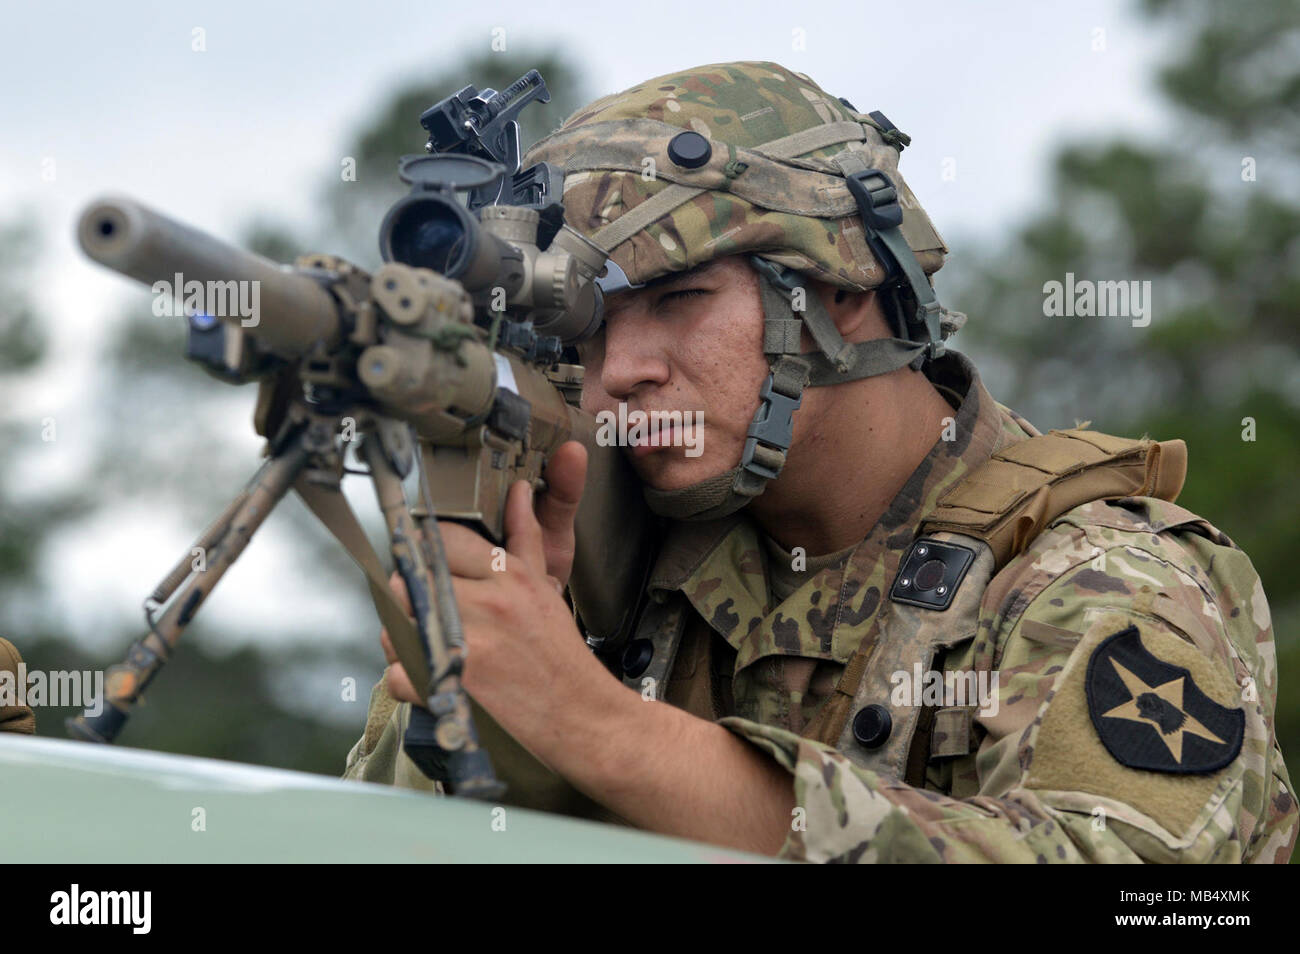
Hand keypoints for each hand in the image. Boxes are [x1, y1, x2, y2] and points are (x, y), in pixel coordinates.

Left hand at [379, 440, 588, 706]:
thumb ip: (525, 537)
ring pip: (397, 628)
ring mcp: (468, 643)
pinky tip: (433, 680)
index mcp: (508, 575)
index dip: (428, 553)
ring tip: (430, 648)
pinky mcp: (453, 683)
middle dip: (408, 597)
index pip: (441, 541)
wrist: (581, 716)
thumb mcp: (544, 588)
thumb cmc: (558, 654)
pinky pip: (400, 675)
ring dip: (403, 641)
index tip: (429, 569)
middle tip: (425, 612)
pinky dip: (408, 683)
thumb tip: (520, 492)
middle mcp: (486, 603)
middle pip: (408, 581)